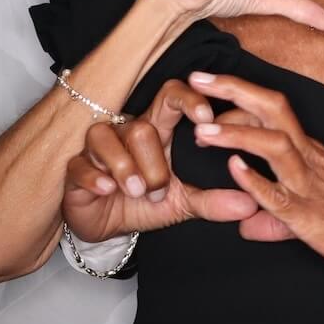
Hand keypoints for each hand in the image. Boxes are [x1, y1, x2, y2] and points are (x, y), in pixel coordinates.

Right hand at [62, 79, 258, 238]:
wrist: (107, 226)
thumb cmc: (145, 203)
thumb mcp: (182, 204)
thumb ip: (213, 201)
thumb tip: (249, 205)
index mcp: (157, 132)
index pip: (171, 97)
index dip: (188, 99)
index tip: (207, 116)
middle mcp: (127, 132)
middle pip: (142, 127)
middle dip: (153, 163)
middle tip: (158, 191)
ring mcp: (97, 149)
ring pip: (107, 138)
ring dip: (125, 168)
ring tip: (136, 192)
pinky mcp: (74, 169)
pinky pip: (80, 164)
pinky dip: (95, 177)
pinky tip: (106, 189)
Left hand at [185, 71, 323, 276]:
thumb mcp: (314, 213)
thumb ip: (275, 216)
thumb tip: (244, 225)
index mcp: (309, 153)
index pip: (271, 111)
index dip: (237, 95)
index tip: (204, 84)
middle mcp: (309, 160)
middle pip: (272, 111)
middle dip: (233, 91)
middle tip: (196, 79)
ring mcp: (312, 186)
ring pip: (274, 146)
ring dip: (237, 135)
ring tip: (203, 129)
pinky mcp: (315, 218)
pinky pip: (282, 197)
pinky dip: (256, 182)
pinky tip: (234, 171)